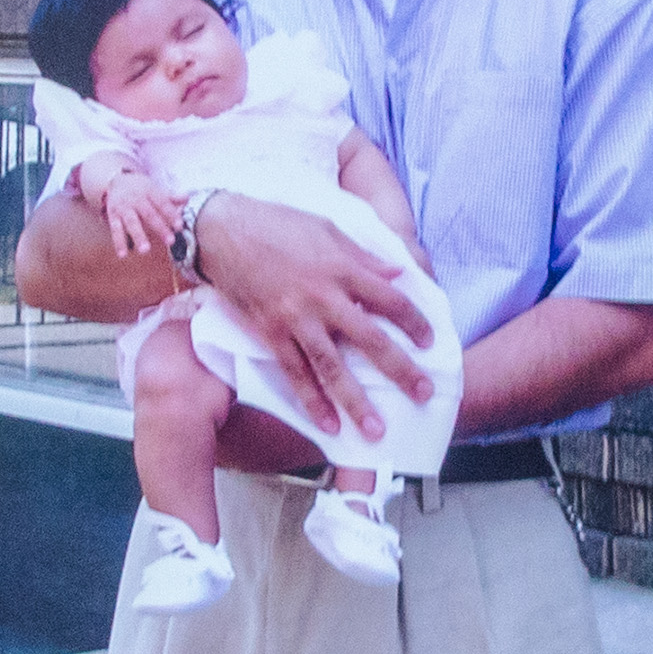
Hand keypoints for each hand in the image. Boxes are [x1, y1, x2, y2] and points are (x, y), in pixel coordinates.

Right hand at [87, 161, 180, 260]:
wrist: (115, 181)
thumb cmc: (140, 189)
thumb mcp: (154, 188)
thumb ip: (170, 197)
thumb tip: (187, 198)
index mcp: (149, 191)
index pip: (162, 203)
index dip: (171, 214)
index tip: (179, 226)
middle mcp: (136, 198)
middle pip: (149, 214)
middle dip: (160, 228)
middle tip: (170, 241)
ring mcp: (124, 208)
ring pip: (131, 223)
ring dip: (138, 236)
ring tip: (145, 250)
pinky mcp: (113, 216)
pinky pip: (116, 230)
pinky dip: (119, 242)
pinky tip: (122, 254)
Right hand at [189, 194, 439, 440]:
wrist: (223, 232)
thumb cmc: (276, 223)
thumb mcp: (327, 228)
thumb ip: (363, 255)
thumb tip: (397, 275)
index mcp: (342, 268)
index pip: (390, 300)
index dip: (414, 322)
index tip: (429, 340)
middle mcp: (323, 298)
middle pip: (370, 340)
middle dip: (400, 370)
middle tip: (423, 393)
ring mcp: (296, 319)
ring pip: (332, 367)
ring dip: (356, 401)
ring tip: (375, 429)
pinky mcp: (270, 334)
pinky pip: (295, 373)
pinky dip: (311, 401)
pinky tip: (328, 424)